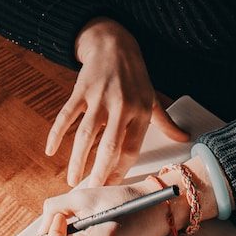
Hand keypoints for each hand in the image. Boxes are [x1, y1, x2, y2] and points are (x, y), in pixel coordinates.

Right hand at [45, 18, 189, 186]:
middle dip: (99, 173)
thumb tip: (185, 138)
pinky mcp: (81, 89)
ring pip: (86, 134)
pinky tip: (50, 150)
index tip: (111, 189)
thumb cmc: (135, 76)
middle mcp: (121, 106)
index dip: (120, 171)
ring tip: (72, 179)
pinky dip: (57, 133)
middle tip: (91, 192)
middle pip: (109, 147)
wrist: (113, 43)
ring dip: (77, 159)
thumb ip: (165, 122)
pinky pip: (66, 115)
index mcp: (140, 111)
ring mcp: (99, 97)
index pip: (131, 149)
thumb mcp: (151, 97)